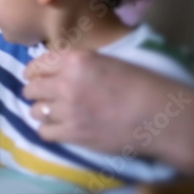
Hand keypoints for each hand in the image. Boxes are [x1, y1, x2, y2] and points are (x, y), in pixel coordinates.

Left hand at [22, 49, 193, 174]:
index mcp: (76, 59)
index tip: (33, 76)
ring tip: (51, 113)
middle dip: (35, 92)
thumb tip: (60, 69)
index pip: (39, 64)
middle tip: (43, 96)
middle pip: (32, 88)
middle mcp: (66, 82)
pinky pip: (44, 132)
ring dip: (41, 111)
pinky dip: (48, 130)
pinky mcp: (73, 134)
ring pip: (35, 111)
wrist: (161, 116)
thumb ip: (81, 64)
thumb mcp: (108, 61)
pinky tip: (58, 128)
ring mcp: (67, 109)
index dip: (33, 71)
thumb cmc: (143, 85)